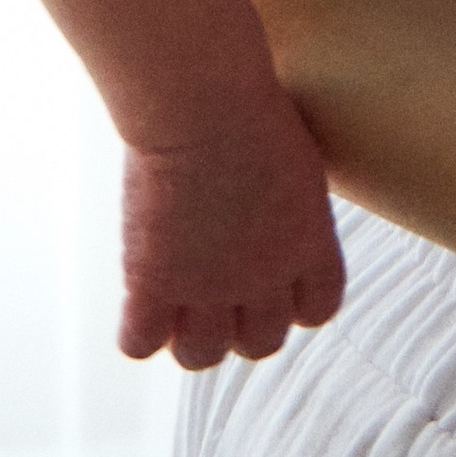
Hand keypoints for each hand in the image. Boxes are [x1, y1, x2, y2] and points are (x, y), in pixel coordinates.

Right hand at [120, 94, 345, 366]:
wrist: (199, 100)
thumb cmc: (245, 100)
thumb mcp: (292, 155)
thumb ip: (289, 203)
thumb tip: (269, 208)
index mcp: (308, 242)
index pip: (317, 309)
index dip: (292, 302)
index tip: (271, 281)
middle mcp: (264, 276)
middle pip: (261, 344)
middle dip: (240, 324)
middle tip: (215, 289)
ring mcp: (208, 286)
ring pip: (201, 356)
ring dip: (188, 336)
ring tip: (173, 303)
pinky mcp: (154, 282)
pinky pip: (140, 343)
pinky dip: (137, 331)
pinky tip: (137, 302)